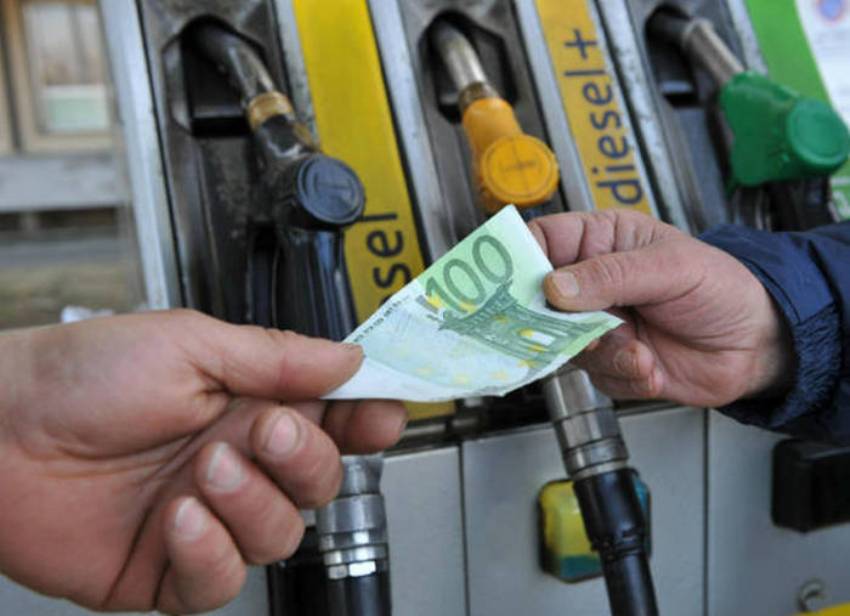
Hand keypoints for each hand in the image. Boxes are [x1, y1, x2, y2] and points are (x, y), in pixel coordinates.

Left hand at [0, 310, 405, 613]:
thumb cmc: (81, 375)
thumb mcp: (188, 345)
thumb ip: (276, 357)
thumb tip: (348, 359)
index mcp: (249, 402)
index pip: (334, 416)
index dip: (367, 418)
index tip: (383, 413)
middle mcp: (237, 460)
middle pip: (322, 481)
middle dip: (306, 459)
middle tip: (267, 431)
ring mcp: (208, 516)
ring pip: (281, 535)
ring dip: (252, 503)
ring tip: (204, 469)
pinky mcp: (171, 568)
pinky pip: (224, 581)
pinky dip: (210, 553)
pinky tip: (178, 519)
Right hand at [529, 210, 792, 405]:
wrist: (757, 346)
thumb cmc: (721, 288)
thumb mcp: (671, 267)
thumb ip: (612, 274)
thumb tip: (555, 286)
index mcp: (600, 242)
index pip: (542, 241)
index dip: (517, 258)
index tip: (503, 281)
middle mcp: (590, 285)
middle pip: (537, 300)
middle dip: (553, 321)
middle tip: (571, 328)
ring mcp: (596, 326)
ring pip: (564, 344)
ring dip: (602, 352)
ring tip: (639, 349)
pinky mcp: (609, 364)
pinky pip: (594, 375)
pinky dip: (624, 374)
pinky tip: (652, 366)